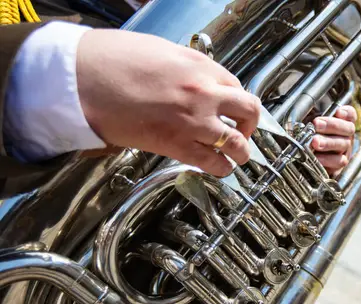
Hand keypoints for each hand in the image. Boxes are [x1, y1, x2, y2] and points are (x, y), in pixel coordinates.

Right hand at [76, 29, 259, 176]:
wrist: (83, 78)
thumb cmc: (111, 60)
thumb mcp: (160, 52)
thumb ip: (185, 67)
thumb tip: (194, 79)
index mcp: (200, 65)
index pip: (235, 84)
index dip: (234, 99)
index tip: (232, 108)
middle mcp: (205, 92)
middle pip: (249, 111)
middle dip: (250, 124)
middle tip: (244, 131)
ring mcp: (195, 120)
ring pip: (238, 142)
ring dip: (241, 151)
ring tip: (239, 156)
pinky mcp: (177, 145)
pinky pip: (213, 163)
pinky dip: (222, 168)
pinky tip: (220, 169)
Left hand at [310, 106, 356, 176]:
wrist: (307, 160)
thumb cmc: (311, 138)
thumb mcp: (312, 126)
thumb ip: (314, 120)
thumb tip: (304, 115)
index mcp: (343, 124)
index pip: (351, 115)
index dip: (346, 113)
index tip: (338, 111)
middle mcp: (347, 137)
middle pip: (347, 129)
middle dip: (331, 125)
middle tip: (317, 124)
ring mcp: (345, 151)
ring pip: (343, 145)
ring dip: (328, 142)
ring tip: (315, 142)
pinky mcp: (339, 165)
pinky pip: (337, 162)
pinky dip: (327, 159)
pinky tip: (317, 157)